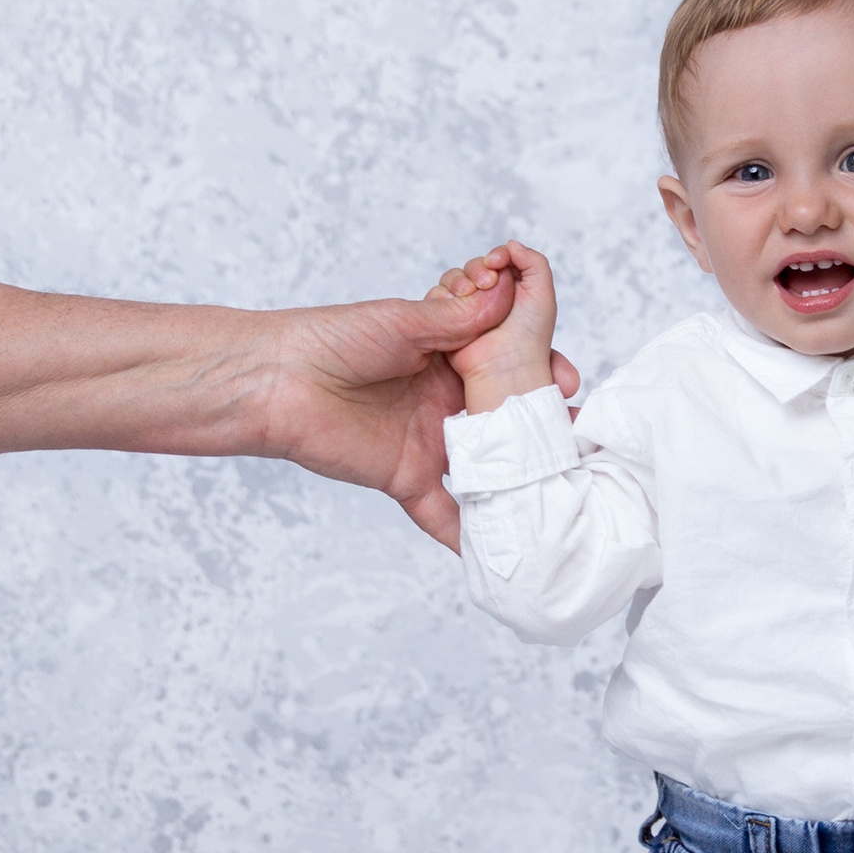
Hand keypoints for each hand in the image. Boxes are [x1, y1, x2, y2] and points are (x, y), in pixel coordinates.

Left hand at [254, 264, 577, 553]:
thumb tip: (508, 298)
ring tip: (563, 494)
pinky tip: (502, 554)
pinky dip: (469, 536)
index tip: (568, 382)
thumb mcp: (403, 320)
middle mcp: (446, 400)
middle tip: (579, 438)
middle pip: (507, 420)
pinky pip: (445, 513)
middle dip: (544, 430)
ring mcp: (430, 442)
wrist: (275, 378)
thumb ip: (458, 320)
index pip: (511, 365)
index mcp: (450, 356)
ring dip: (520, 481)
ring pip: (486, 468)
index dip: (543, 372)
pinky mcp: (407, 478)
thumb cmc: (331, 336)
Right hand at [433, 239, 559, 411]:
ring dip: (459, 280)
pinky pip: (438, 295)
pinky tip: (455, 303)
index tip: (496, 262)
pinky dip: (443, 294)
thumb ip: (534, 262)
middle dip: (477, 268)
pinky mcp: (450, 319)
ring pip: (455, 278)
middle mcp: (492, 298)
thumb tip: (510, 244)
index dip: (497, 255)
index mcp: (514, 289)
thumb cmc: (529, 335)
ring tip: (468, 295)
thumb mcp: (542, 293)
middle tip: (486, 284)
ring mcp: (469, 309)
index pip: (500, 259)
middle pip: (475, 266)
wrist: (504, 367)